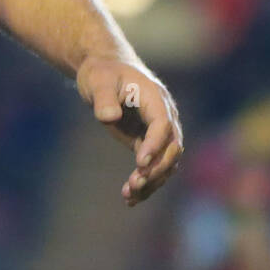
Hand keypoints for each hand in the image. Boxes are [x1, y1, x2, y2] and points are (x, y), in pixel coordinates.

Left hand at [75, 56, 183, 206]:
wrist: (104, 72)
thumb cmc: (102, 72)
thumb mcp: (98, 80)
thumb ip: (104, 98)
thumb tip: (109, 117)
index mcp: (156, 98)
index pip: (163, 125)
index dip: (155, 145)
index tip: (139, 163)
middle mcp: (165, 116)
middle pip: (171, 148)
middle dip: (156, 168)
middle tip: (134, 183)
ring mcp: (159, 132)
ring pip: (165, 163)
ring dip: (151, 181)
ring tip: (129, 196)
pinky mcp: (149, 143)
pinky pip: (153, 166)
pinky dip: (145, 183)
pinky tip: (129, 198)